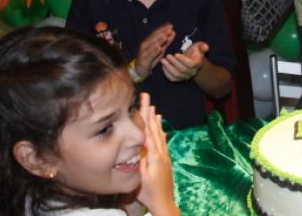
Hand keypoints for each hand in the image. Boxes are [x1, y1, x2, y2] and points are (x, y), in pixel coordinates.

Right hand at [135, 24, 174, 80]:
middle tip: (169, 29)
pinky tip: (159, 48)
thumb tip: (173, 32)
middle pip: (153, 38)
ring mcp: (143, 53)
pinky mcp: (144, 61)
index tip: (170, 26)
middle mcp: (145, 46)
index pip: (155, 33)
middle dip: (162, 33)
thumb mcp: (160, 49)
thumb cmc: (150, 58)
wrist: (139, 70)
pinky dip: (154, 52)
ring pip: (151, 46)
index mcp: (148, 42)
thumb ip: (166, 41)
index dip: (163, 29)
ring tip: (165, 37)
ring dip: (158, 41)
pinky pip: (149, 56)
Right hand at [136, 93, 178, 215]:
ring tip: (153, 109)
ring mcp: (165, 156)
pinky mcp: (165, 161)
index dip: (145, 118)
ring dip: (156, 121)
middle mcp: (161, 153)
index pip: (148, 133)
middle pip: (154, 130)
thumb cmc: (148, 193)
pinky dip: (160, 132)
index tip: (143, 104)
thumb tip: (136, 145)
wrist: (164, 204)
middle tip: (147, 98)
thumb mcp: (140, 178)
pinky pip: (162, 142)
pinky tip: (160, 128)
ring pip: (159, 135)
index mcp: (154, 157)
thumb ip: (139, 161)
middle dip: (150, 114)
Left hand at [160, 42, 207, 81]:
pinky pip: (173, 79)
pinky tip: (163, 67)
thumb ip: (202, 46)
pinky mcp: (179, 79)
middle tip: (167, 56)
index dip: (183, 60)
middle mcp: (192, 72)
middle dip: (174, 63)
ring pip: (177, 75)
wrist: (193, 60)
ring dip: (169, 68)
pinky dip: (167, 74)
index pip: (190, 64)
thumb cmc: (195, 51)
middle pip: (183, 70)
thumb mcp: (199, 47)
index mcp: (197, 64)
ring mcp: (186, 77)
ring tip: (163, 60)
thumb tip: (206, 47)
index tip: (176, 54)